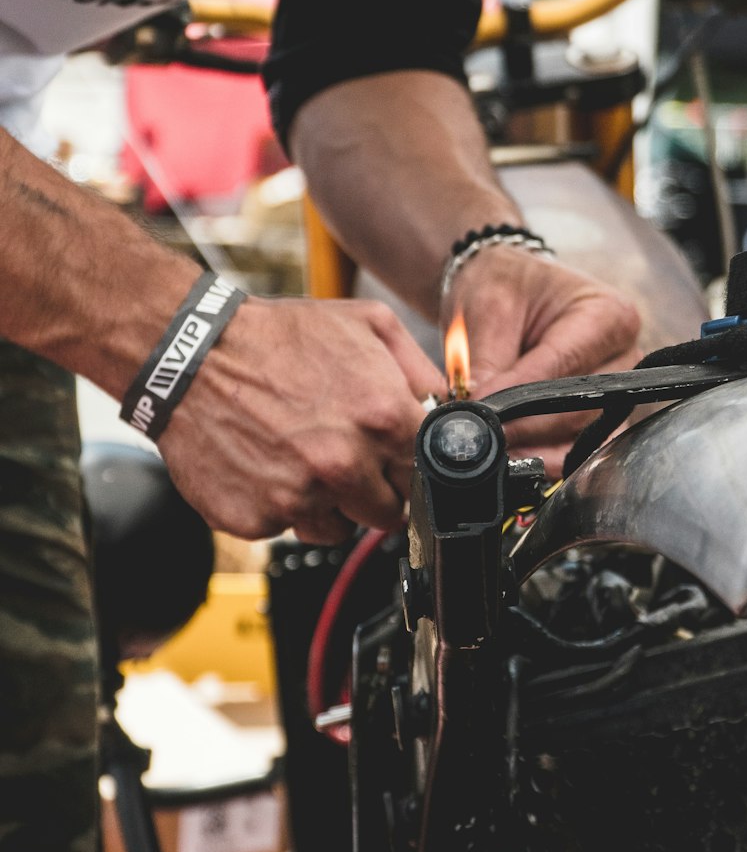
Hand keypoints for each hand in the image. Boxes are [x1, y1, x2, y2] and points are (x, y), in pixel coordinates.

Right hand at [158, 297, 446, 541]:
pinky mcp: (258, 519)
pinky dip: (284, 505)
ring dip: (331, 503)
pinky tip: (270, 465)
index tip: (397, 457)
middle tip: (347, 456)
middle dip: (376, 488)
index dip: (412, 464)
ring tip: (303, 457)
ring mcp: (299, 497)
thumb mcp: (367, 324)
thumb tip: (450, 403)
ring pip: (340, 528)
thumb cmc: (276, 338)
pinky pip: (289, 527)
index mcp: (381, 418)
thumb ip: (419, 368)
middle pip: (390, 512)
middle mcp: (343, 463)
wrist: (191, 357)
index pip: (429, 474)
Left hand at [442, 247, 639, 468]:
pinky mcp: (601, 416)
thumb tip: (477, 412)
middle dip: (524, 426)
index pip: (562, 364)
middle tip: (479, 436)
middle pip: (576, 407)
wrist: (508, 291)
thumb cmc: (506, 286)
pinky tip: (515, 460)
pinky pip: (578, 447)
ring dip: (534, 446)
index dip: (518, 394)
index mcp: (609, 315)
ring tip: (492, 450)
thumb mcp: (489, 307)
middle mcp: (625, 355)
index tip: (480, 412)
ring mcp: (617, 391)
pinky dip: (545, 455)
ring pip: (578, 434)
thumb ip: (487, 360)